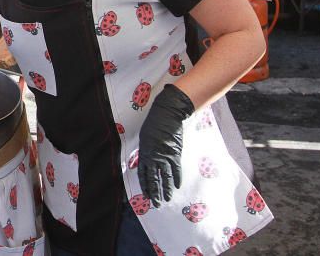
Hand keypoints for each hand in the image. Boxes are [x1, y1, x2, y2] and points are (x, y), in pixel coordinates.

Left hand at [137, 83, 194, 206]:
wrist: (166, 114)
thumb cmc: (154, 123)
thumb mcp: (145, 137)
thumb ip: (147, 150)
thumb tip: (148, 159)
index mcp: (144, 152)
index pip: (143, 174)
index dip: (145, 185)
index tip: (146, 195)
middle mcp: (153, 157)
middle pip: (153, 179)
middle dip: (154, 192)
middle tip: (155, 203)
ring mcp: (164, 156)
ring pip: (165, 178)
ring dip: (166, 190)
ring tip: (166, 200)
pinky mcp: (175, 154)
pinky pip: (175, 170)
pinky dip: (176, 179)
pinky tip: (176, 187)